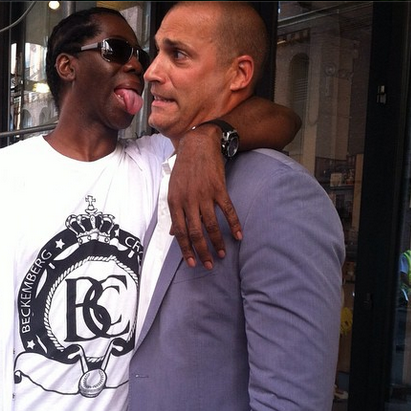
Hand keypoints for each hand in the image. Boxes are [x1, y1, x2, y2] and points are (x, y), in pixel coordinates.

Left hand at [169, 125, 241, 268]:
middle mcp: (188, 200)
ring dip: (217, 242)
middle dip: (202, 251)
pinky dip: (233, 224)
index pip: (180, 232)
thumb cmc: (184, 169)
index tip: (192, 263)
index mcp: (175, 202)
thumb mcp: (173, 190)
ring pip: (211, 225)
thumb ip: (174, 213)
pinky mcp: (219, 189)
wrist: (198, 145)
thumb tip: (173, 234)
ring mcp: (204, 195)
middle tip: (208, 265)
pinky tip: (238, 236)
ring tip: (222, 254)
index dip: (186, 250)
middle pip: (195, 232)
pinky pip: (227, 211)